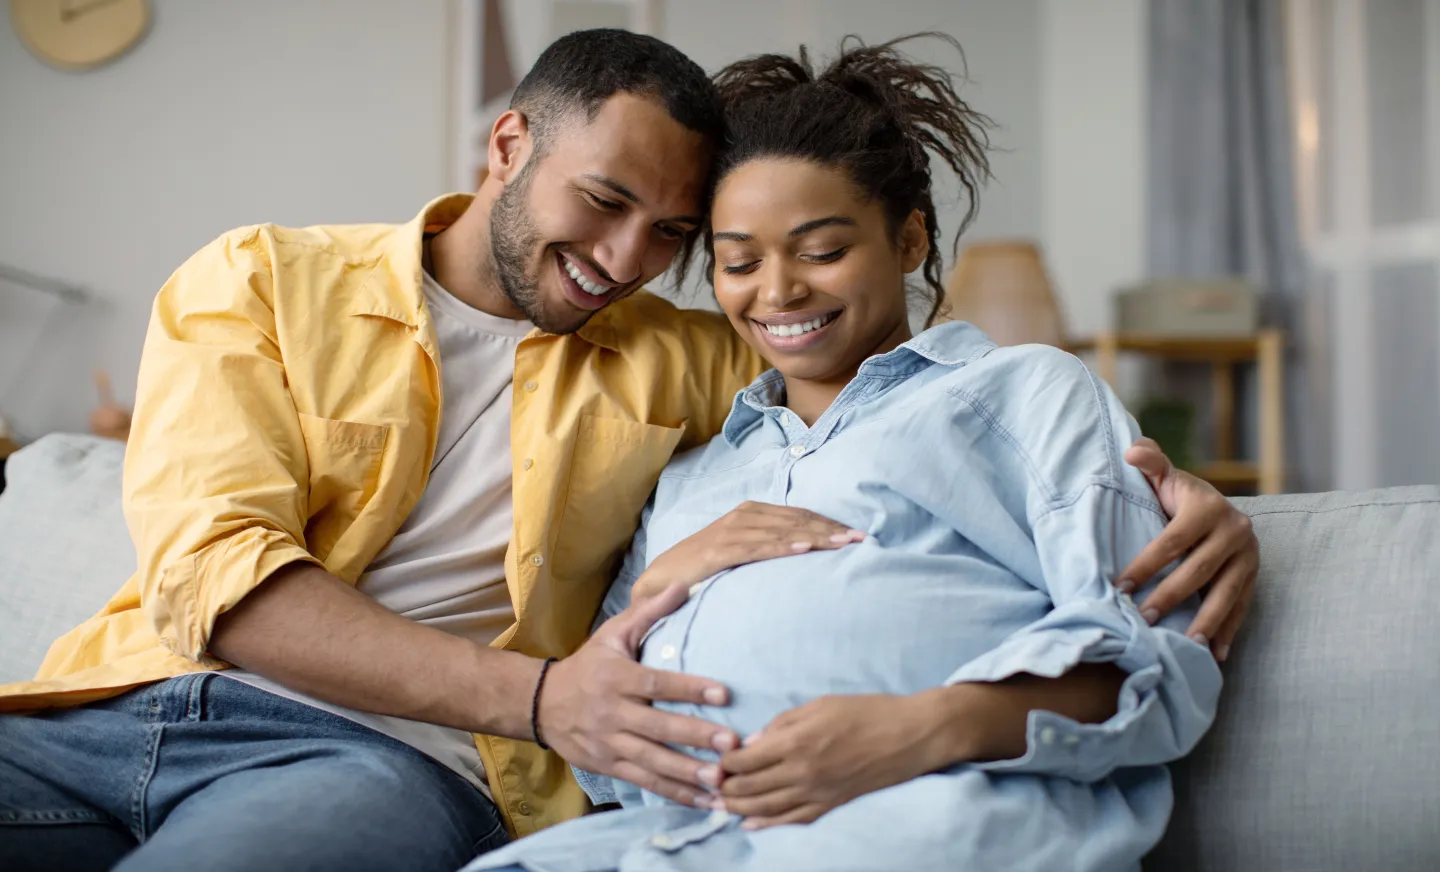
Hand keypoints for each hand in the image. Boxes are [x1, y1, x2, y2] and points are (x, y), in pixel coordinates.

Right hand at [537, 583, 738, 807]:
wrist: (541, 703)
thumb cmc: (588, 664)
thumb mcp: (612, 634)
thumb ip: (648, 612)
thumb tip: (681, 585)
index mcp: (617, 678)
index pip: (657, 683)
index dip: (690, 688)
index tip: (725, 693)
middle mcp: (614, 713)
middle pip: (659, 728)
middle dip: (695, 738)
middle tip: (731, 746)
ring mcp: (611, 744)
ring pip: (653, 763)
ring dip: (688, 775)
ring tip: (722, 783)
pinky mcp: (611, 766)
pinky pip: (646, 783)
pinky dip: (675, 795)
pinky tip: (704, 803)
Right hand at [631, 501, 865, 602]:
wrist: (660, 581)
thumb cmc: (704, 570)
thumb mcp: (740, 554)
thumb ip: (767, 549)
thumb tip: (806, 556)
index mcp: (750, 514)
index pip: (798, 515)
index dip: (828, 523)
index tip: (857, 534)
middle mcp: (742, 517)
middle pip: (794, 520)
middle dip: (829, 528)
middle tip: (861, 538)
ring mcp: (729, 533)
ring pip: (779, 531)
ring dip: (813, 536)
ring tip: (841, 543)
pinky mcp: (718, 552)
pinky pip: (755, 548)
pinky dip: (781, 547)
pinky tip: (803, 549)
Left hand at [718, 694, 932, 828]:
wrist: (910, 736)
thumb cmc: (867, 711)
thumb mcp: (820, 705)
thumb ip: (782, 723)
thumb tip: (753, 742)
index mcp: (796, 741)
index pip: (745, 759)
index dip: (724, 761)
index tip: (715, 759)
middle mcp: (801, 772)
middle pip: (749, 786)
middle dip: (725, 786)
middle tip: (709, 784)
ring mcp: (816, 793)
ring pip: (765, 808)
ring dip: (738, 807)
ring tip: (721, 803)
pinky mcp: (830, 805)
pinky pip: (792, 821)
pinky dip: (767, 824)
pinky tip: (750, 823)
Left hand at [1121, 437, 1258, 660]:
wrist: (1216, 509)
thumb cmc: (1179, 497)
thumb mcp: (1166, 478)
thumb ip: (1150, 463)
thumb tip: (1132, 452)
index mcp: (1208, 507)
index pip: (1172, 540)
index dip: (1146, 564)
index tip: (1120, 587)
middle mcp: (1235, 530)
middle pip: (1199, 570)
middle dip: (1170, 596)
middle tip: (1144, 619)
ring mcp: (1249, 556)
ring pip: (1226, 593)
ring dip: (1206, 621)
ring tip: (1185, 645)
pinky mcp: (1256, 577)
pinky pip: (1242, 607)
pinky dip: (1229, 632)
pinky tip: (1216, 656)